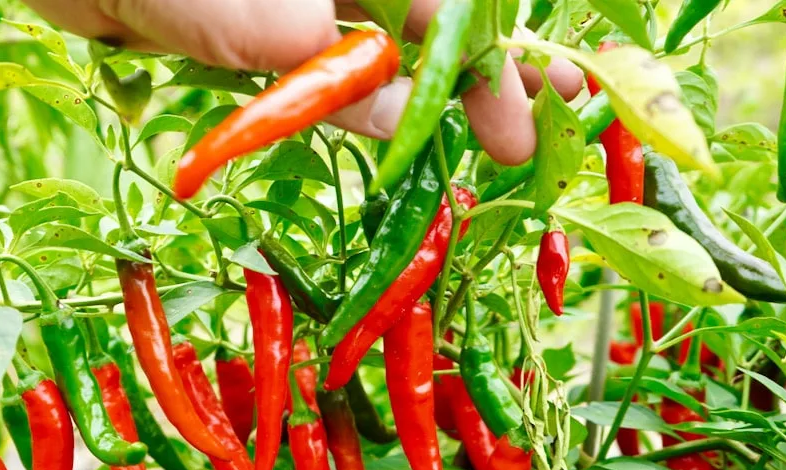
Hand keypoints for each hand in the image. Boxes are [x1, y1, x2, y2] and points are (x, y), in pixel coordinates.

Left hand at [22, 0, 582, 164]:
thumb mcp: (254, 20)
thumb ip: (331, 68)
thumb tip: (407, 114)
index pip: (447, 3)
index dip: (494, 62)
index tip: (531, 116)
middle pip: (424, 23)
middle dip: (478, 75)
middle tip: (526, 133)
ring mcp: (300, 1)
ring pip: (376, 50)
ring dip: (424, 97)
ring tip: (482, 140)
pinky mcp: (260, 30)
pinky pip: (321, 72)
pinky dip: (358, 102)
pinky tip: (398, 128)